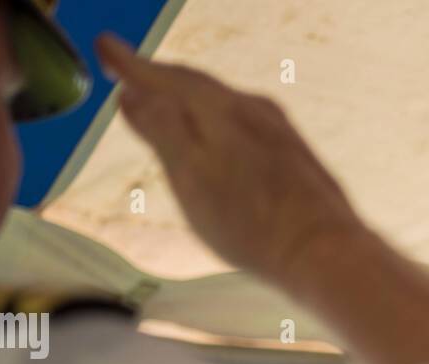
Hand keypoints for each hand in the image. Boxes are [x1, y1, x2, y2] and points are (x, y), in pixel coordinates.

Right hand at [95, 34, 366, 282]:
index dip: (130, 64)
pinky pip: (245, 122)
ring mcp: (279, 131)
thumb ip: (160, 130)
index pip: (165, 77)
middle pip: (195, 85)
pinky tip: (220, 137)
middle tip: (128, 69)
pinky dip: (218, 120)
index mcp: (218, 109)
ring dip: (190, 98)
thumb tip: (132, 95)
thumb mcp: (190, 176)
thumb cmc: (251, 223)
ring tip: (168, 99)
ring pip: (223, 102)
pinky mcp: (295, 156)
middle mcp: (252, 109)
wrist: (324, 251)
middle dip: (158, 77)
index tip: (104, 47)